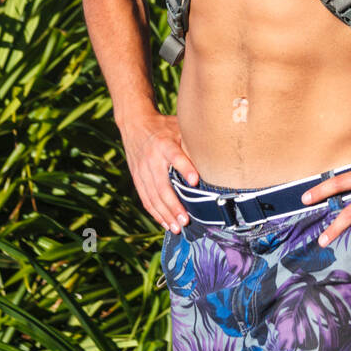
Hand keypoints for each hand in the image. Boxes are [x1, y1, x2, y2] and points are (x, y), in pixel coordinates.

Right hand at [122, 112, 199, 233]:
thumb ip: (191, 140)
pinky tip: (164, 223)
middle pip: (162, 185)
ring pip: (153, 196)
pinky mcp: (137, 178)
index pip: (175, 156)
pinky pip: (145, 198)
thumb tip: (215, 150)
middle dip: (174, 205)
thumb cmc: (163, 126)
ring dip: (165, 214)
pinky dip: (155, 213)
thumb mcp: (178, 126)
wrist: (134, 123)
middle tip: (186, 220)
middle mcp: (152, 159)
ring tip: (177, 227)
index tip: (195, 180)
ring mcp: (142, 170)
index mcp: (164, 144)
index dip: (185, 167)